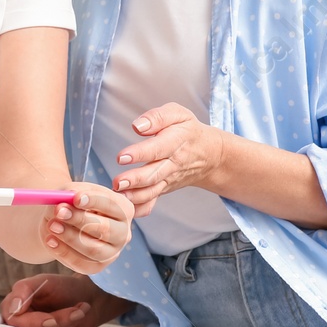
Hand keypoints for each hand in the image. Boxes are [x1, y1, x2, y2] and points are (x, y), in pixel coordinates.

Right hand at [0, 273, 130, 326]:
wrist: (85, 299)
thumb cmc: (62, 287)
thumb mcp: (43, 281)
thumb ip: (24, 289)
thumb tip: (14, 308)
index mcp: (11, 308)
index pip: (14, 322)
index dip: (34, 322)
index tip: (52, 319)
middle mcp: (18, 326)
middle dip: (58, 323)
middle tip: (78, 311)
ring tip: (79, 312)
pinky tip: (76, 323)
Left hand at [40, 182, 133, 273]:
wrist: (63, 222)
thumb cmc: (72, 203)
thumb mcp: (71, 192)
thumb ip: (69, 195)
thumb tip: (63, 205)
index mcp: (123, 209)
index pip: (112, 205)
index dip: (94, 201)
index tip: (75, 198)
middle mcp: (123, 233)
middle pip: (106, 229)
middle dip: (80, 219)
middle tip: (59, 211)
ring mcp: (112, 253)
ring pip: (93, 249)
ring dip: (70, 237)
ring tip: (51, 225)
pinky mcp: (97, 266)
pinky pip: (81, 263)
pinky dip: (63, 252)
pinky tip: (50, 240)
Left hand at [112, 103, 227, 214]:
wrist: (209, 154)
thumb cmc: (188, 131)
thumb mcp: (178, 114)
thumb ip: (157, 117)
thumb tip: (138, 126)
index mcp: (176, 141)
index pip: (157, 148)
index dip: (140, 153)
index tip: (122, 157)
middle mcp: (173, 163)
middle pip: (154, 173)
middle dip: (135, 179)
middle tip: (117, 182)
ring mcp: (169, 179)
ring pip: (152, 190)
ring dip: (135, 196)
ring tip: (118, 197)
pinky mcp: (165, 188)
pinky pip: (153, 201)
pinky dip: (140, 208)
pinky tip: (126, 211)